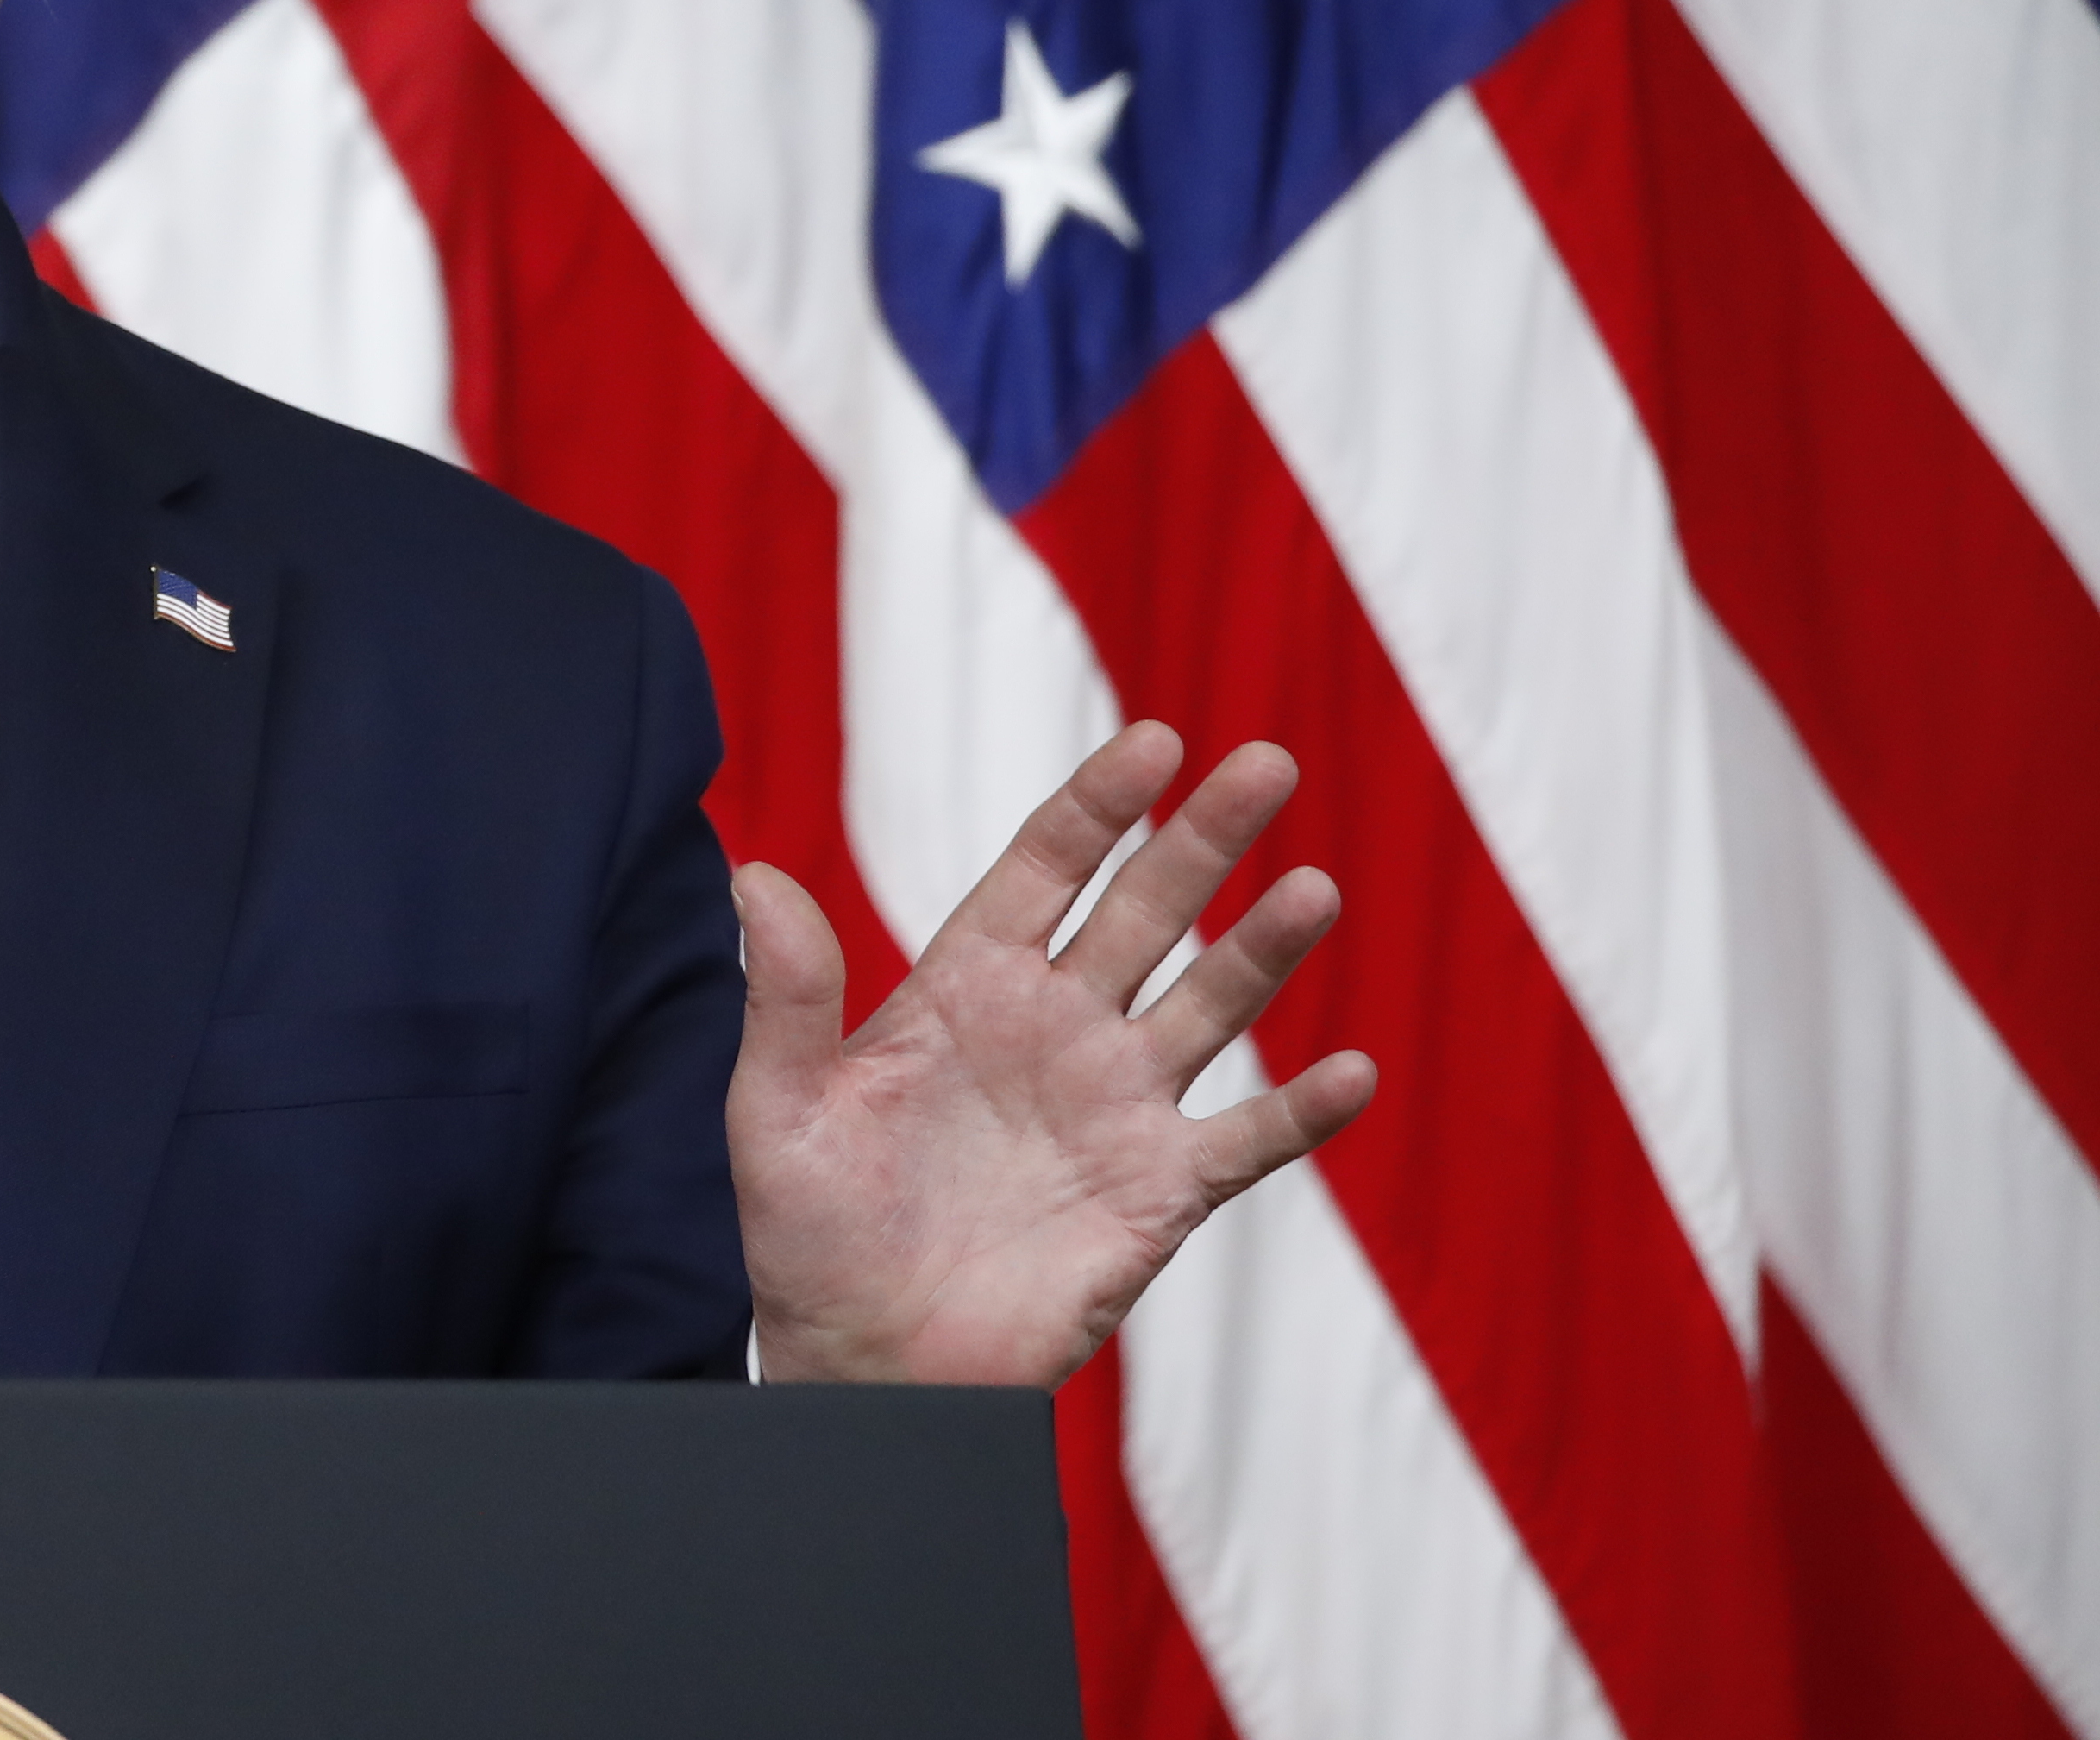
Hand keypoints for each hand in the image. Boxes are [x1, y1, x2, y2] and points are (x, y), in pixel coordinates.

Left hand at [729, 724, 1376, 1387]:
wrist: (860, 1362)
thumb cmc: (808, 1232)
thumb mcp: (777, 1108)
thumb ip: (785, 996)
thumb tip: (751, 876)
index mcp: (965, 989)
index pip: (1043, 870)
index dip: (1097, 807)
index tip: (1154, 741)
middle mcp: (1054, 1030)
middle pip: (1146, 913)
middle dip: (1204, 840)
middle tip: (1267, 764)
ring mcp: (1114, 1107)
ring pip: (1210, 1007)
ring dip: (1264, 952)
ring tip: (1314, 889)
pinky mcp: (1157, 1193)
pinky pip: (1246, 1143)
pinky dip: (1301, 1113)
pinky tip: (1352, 1071)